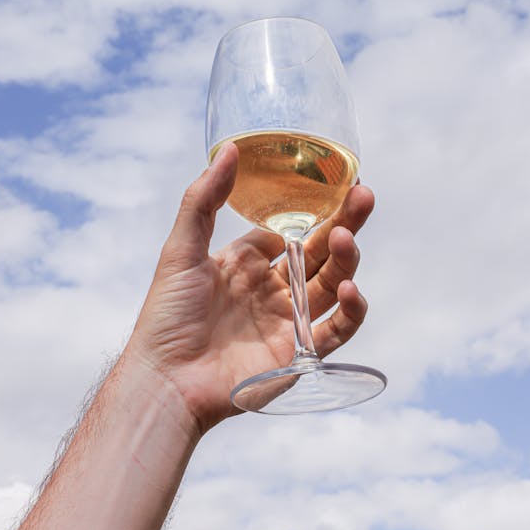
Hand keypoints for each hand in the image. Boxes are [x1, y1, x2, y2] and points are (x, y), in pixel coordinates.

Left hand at [129, 142, 374, 433]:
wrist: (164, 380)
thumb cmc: (165, 316)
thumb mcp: (182, 248)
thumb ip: (204, 198)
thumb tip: (233, 149)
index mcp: (246, 262)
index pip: (291, 228)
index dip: (315, 207)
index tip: (340, 181)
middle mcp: (272, 288)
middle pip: (320, 250)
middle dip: (345, 221)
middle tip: (364, 195)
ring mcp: (288, 320)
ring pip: (332, 284)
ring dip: (346, 260)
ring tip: (346, 239)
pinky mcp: (299, 354)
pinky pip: (337, 329)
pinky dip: (350, 310)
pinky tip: (349, 288)